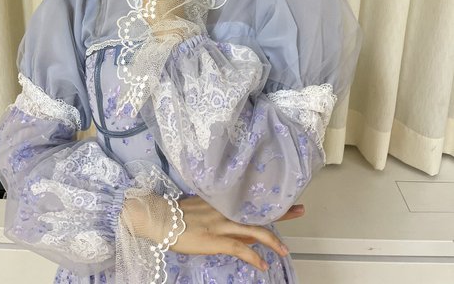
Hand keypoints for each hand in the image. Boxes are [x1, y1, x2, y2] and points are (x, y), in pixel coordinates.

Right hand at [171, 196, 303, 271]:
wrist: (160, 217)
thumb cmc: (176, 213)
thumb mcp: (201, 205)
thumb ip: (219, 210)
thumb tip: (235, 218)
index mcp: (223, 200)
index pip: (252, 199)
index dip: (270, 199)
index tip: (286, 196)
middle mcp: (226, 209)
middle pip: (259, 210)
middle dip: (282, 211)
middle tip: (301, 210)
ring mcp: (222, 223)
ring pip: (254, 230)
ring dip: (272, 240)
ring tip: (285, 250)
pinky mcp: (216, 239)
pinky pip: (240, 248)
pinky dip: (253, 257)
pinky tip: (262, 264)